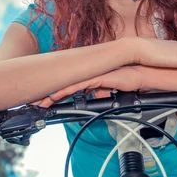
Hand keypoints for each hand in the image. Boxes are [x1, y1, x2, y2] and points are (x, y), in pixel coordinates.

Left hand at [30, 66, 144, 107]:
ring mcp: (90, 74)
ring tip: (41, 103)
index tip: (43, 98)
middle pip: (63, 82)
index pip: (67, 83)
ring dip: (53, 95)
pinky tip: (55, 98)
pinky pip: (76, 86)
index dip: (55, 90)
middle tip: (34, 101)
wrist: (141, 77)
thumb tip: (94, 97)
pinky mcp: (95, 78)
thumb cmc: (129, 81)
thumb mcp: (110, 90)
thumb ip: (99, 92)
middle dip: (47, 92)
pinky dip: (65, 92)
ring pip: (66, 85)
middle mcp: (87, 73)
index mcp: (89, 75)